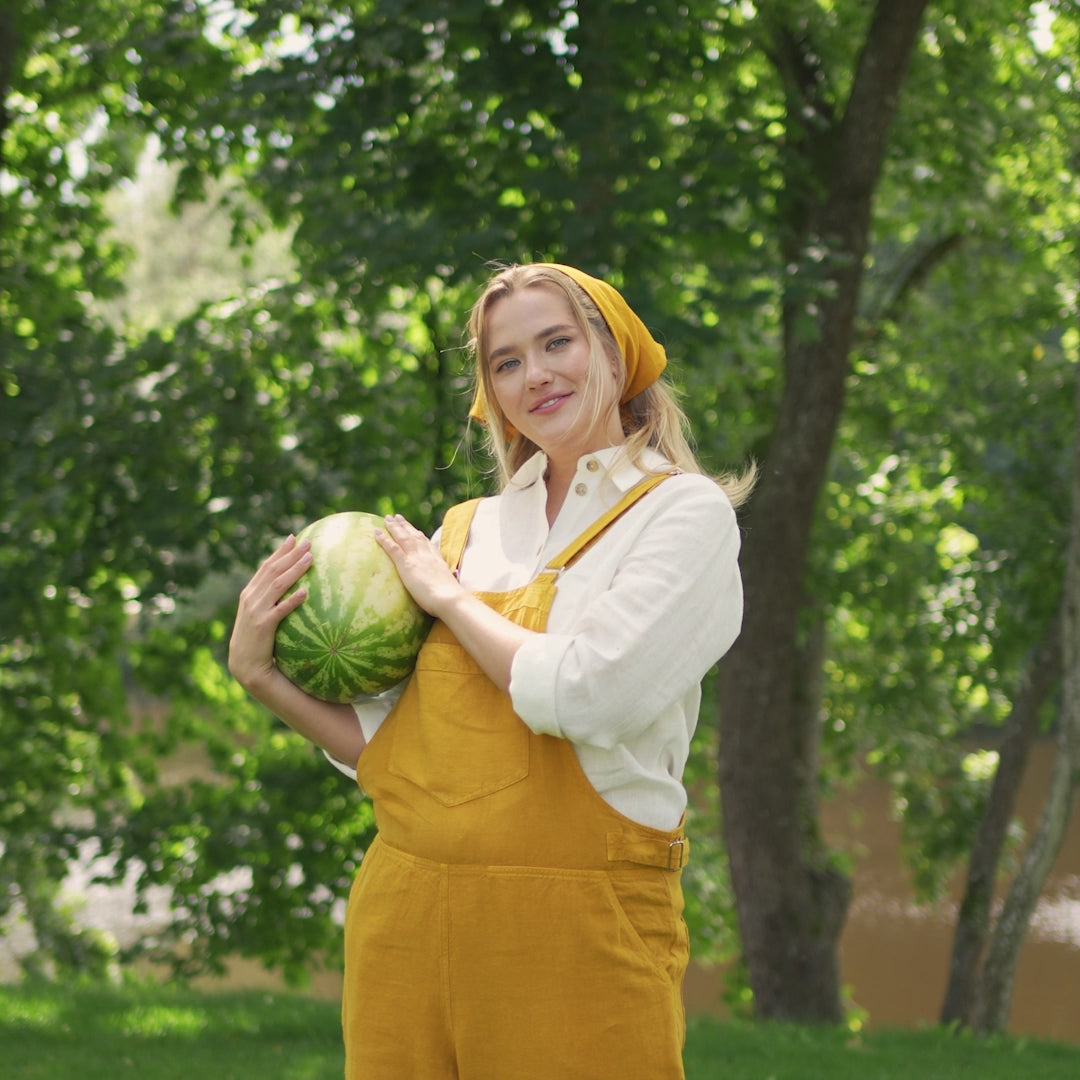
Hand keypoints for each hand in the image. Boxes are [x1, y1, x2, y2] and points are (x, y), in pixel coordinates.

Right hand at [228, 534, 311, 691]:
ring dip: (294, 570)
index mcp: (250, 593)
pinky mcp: (263, 626)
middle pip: (272, 570)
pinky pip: (280, 610)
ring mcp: (256, 611)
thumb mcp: (260, 615)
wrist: (246, 664)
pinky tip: (305, 592)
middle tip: (308, 543)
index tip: (294, 538)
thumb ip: (270, 600)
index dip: (280, 551)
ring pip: (277, 585)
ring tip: (310, 559)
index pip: (266, 566)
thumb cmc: (258, 640)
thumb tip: (293, 587)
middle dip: (290, 555)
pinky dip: (292, 600)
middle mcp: (251, 598)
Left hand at [375, 514, 461, 617]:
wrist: (449, 598)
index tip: (415, 530)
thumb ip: (444, 585)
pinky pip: (393, 548)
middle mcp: (427, 555)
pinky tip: (376, 532)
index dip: (420, 536)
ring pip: (403, 537)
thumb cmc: (451, 599)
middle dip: (406, 526)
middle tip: (397, 517)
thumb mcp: (449, 587)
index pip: (427, 544)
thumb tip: (447, 590)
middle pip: (414, 536)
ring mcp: (416, 558)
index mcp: (437, 560)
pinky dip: (384, 539)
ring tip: (387, 518)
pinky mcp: (406, 565)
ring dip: (394, 527)